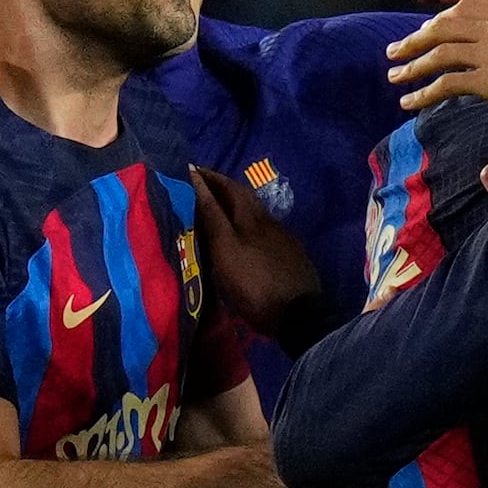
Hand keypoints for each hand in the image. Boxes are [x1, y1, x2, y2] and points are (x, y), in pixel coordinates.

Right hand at [192, 165, 325, 341]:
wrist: (299, 317)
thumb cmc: (255, 283)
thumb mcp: (225, 249)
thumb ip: (211, 215)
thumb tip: (195, 179)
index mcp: (251, 217)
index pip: (227, 187)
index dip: (207, 178)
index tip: (188, 170)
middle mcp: (269, 222)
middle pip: (244, 198)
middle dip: (221, 189)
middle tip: (198, 187)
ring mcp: (282, 240)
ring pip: (254, 215)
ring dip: (233, 208)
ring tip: (214, 211)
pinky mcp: (290, 257)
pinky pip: (262, 233)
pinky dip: (245, 227)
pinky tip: (240, 237)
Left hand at [386, 0, 487, 113]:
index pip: (466, 6)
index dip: (439, 12)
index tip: (423, 22)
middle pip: (444, 27)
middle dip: (416, 39)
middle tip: (396, 50)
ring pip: (439, 53)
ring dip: (412, 65)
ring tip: (394, 76)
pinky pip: (447, 83)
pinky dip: (424, 92)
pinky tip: (409, 102)